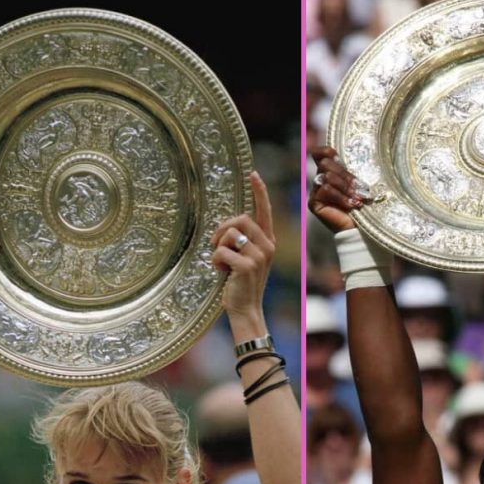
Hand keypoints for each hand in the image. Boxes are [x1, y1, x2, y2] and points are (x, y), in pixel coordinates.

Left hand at [211, 171, 274, 320]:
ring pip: (230, 233)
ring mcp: (260, 255)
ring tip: (221, 262)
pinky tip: (222, 272)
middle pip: (240, 218)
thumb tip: (229, 224)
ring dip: (218, 246)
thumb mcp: (247, 258)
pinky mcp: (248, 265)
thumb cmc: (241, 282)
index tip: (253, 174)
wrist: (246, 309)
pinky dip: (215, 261)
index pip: (263, 210)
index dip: (259, 191)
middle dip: (222, 230)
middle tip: (217, 246)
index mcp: (268, 241)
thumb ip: (244, 240)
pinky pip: (222, 251)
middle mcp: (268, 245)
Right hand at [308, 146, 368, 231]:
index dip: (328, 152)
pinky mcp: (314, 203)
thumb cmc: (362, 204)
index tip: (339, 158)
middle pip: (326, 164)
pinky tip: (351, 205)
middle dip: (346, 176)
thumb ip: (349, 170)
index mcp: (330, 171)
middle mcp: (320, 179)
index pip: (322, 153)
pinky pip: (325, 189)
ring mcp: (315, 191)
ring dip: (346, 188)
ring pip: (327, 177)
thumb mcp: (357, 183)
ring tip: (358, 199)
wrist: (360, 229)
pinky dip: (341, 197)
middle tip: (361, 188)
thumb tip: (344, 156)